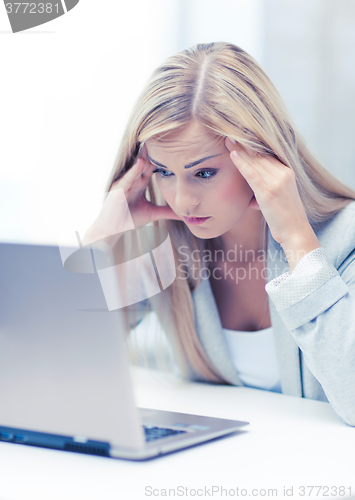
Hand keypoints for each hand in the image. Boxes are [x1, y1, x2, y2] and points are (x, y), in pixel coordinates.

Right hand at [83, 148, 180, 245]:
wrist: (112, 230)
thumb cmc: (129, 219)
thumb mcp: (152, 213)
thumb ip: (166, 211)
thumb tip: (182, 214)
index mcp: (140, 182)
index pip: (153, 166)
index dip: (164, 158)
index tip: (177, 148)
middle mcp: (133, 179)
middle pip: (146, 162)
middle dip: (156, 151)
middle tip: (169, 138)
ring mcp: (125, 183)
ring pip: (137, 167)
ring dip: (145, 156)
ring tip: (155, 142)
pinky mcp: (118, 190)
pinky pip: (127, 178)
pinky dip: (134, 171)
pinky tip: (141, 163)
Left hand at [225, 138, 319, 269]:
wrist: (295, 232)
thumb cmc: (285, 220)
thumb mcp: (277, 200)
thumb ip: (265, 193)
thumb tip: (251, 199)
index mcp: (287, 172)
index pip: (267, 155)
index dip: (252, 146)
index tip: (240, 137)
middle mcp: (283, 173)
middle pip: (260, 155)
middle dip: (244, 144)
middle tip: (229, 133)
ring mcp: (276, 182)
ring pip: (255, 161)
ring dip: (240, 149)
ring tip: (227, 140)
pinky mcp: (268, 192)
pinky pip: (252, 174)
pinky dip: (241, 163)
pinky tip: (233, 155)